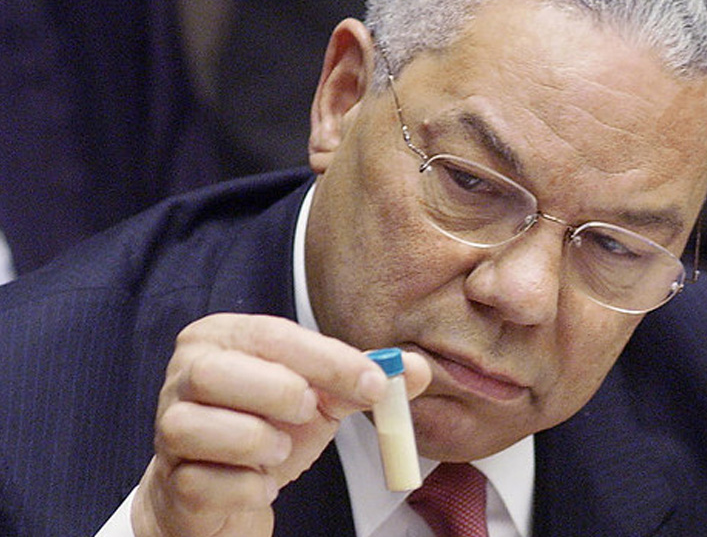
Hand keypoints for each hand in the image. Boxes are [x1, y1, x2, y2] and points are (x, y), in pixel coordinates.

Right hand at [130, 313, 429, 536]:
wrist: (220, 492)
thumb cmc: (270, 428)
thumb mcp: (322, 397)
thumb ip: (363, 379)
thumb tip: (415, 370)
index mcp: (223, 337)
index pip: (274, 336)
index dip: (330, 360)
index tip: (377, 384)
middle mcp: (185, 374)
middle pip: (218, 371)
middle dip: (279, 393)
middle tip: (311, 412)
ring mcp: (169, 428)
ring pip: (198, 426)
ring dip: (258, 442)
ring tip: (280, 449)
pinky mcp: (170, 481)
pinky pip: (203, 482)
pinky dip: (247, 487)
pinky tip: (261, 484)